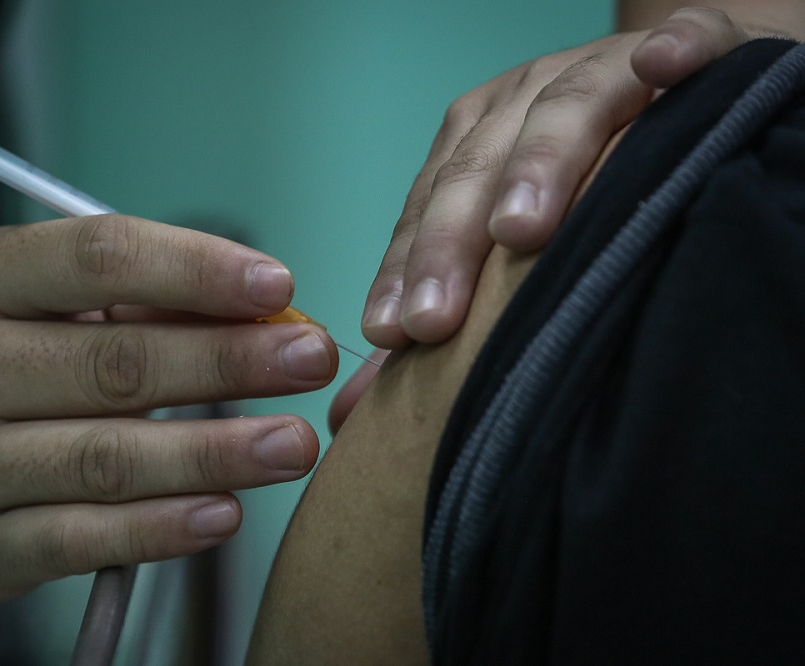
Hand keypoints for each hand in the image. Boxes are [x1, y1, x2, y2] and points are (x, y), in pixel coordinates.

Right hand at [0, 214, 336, 600]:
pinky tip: (225, 513)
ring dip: (215, 453)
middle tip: (312, 359)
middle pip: (115, 363)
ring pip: (107, 458)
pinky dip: (161, 528)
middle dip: (227, 361)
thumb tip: (263, 312)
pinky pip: (80, 540)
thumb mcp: (41, 299)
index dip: (196, 268)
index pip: (98, 258)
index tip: (278, 283)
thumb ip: (140, 301)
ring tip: (294, 445)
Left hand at [361, 7, 753, 348]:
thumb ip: (442, 307)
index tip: (389, 334)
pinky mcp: (696, 48)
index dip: (406, 268)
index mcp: (475, 141)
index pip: (428, 207)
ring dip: (540, 162)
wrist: (676, 88)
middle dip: (451, 244)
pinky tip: (664, 68)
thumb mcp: (506, 237)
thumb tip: (356, 406)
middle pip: (477, 167)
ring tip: (520, 230)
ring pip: (566, 107)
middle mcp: (524, 99)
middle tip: (433, 318)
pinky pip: (690, 39)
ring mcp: (604, 68)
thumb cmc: (584, 183)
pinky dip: (677, 51)